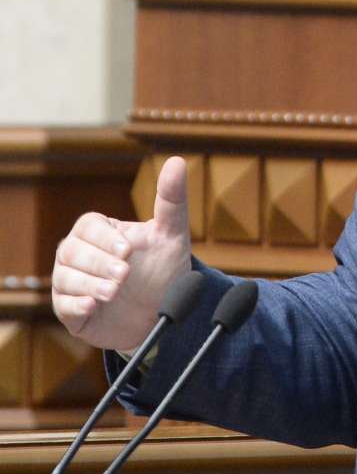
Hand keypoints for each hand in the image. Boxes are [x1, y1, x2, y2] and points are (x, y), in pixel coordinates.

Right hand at [52, 156, 192, 349]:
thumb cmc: (164, 269)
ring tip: (114, 292)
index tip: (128, 250)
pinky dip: (76, 306)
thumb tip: (177, 161)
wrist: (162, 312)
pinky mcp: (71, 312)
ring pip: (65, 278)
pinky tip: (92, 307)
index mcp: (100, 232)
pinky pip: (63, 306)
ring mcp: (72, 283)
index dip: (104, 238)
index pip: (88, 226)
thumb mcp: (172, 234)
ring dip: (89, 284)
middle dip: (99, 263)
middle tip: (125, 274)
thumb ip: (172, 200)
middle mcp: (80, 255)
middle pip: (72, 251)